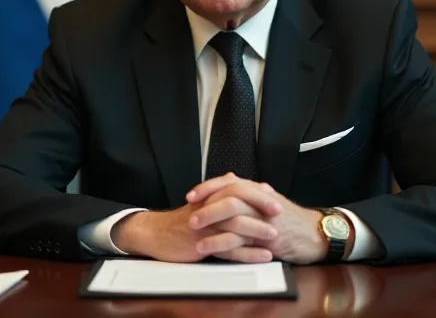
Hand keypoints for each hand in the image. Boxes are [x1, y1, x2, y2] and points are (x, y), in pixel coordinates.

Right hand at [112, 189, 283, 262]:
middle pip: (239, 201)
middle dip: (261, 205)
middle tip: (280, 213)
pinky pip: (229, 248)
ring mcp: (205, 225)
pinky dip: (248, 253)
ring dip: (257, 229)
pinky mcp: (202, 243)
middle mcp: (208, 207)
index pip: (238, 189)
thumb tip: (235, 178)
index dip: (258, 194)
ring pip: (235, 224)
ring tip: (275, 236)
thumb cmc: (181, 221)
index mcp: (210, 197)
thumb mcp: (200, 204)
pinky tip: (263, 257)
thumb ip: (219, 192)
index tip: (276, 200)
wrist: (155, 235)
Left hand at [186, 173, 330, 263]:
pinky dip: (221, 244)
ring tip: (192, 231)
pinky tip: (207, 249)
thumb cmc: (292, 219)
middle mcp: (260, 202)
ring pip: (233, 218)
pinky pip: (239, 241)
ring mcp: (264, 221)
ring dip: (210, 224)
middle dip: (207, 205)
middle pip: (230, 197)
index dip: (208, 188)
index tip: (191, 195)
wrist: (317, 234)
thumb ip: (249, 191)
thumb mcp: (270, 200)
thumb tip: (231, 177)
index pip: (230, 183)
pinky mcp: (266, 241)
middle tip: (189, 213)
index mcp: (259, 191)